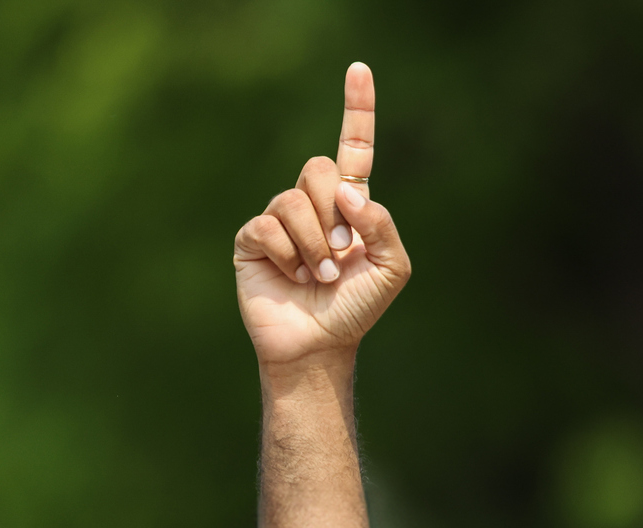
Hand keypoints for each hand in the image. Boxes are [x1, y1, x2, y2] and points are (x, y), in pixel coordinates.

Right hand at [234, 62, 412, 370]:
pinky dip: (290, 257)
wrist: (320, 344)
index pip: (353, 146)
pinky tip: (294, 277)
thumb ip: (382, 225)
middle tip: (340, 256)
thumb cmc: (357, 308)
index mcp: (348, 204)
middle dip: (334, 216)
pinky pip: (269, 226)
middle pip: (318, 169)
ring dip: (315, 246)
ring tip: (321, 276)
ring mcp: (279, 218)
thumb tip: (350, 192)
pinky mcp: (252, 239)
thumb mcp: (390, 268)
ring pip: (294, 201)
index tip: (359, 68)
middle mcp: (312, 204)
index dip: (357, 108)